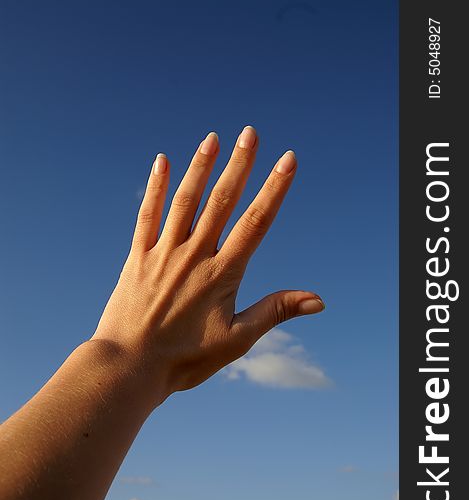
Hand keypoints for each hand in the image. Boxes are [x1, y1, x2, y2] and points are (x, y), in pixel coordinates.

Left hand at [91, 126, 323, 396]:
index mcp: (223, 274)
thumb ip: (275, 311)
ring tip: (213, 138)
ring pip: (186, 201)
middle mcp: (194, 255)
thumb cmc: (185, 359)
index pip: (256, 222)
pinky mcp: (138, 257)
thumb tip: (318, 300)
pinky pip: (147, 215)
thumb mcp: (237, 340)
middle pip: (222, 201)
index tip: (288, 160)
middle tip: (251, 132)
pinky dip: (156, 188)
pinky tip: (162, 161)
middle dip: (239, 164)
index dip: (275, 188)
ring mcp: (163, 253)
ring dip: (201, 167)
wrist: (130, 367)